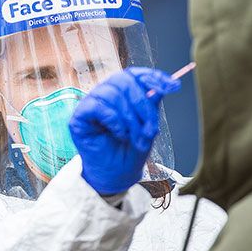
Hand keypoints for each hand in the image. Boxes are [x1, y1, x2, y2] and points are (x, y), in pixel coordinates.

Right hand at [69, 67, 180, 195]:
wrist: (117, 176)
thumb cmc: (130, 151)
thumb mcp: (148, 126)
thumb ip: (151, 105)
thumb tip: (161, 85)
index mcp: (122, 93)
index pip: (134, 74)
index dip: (152, 76)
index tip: (172, 86)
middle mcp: (105, 94)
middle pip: (124, 80)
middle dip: (143, 104)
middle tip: (151, 128)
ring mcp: (91, 104)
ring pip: (112, 93)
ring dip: (130, 117)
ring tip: (136, 137)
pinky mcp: (79, 117)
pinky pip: (98, 106)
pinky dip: (114, 120)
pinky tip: (120, 134)